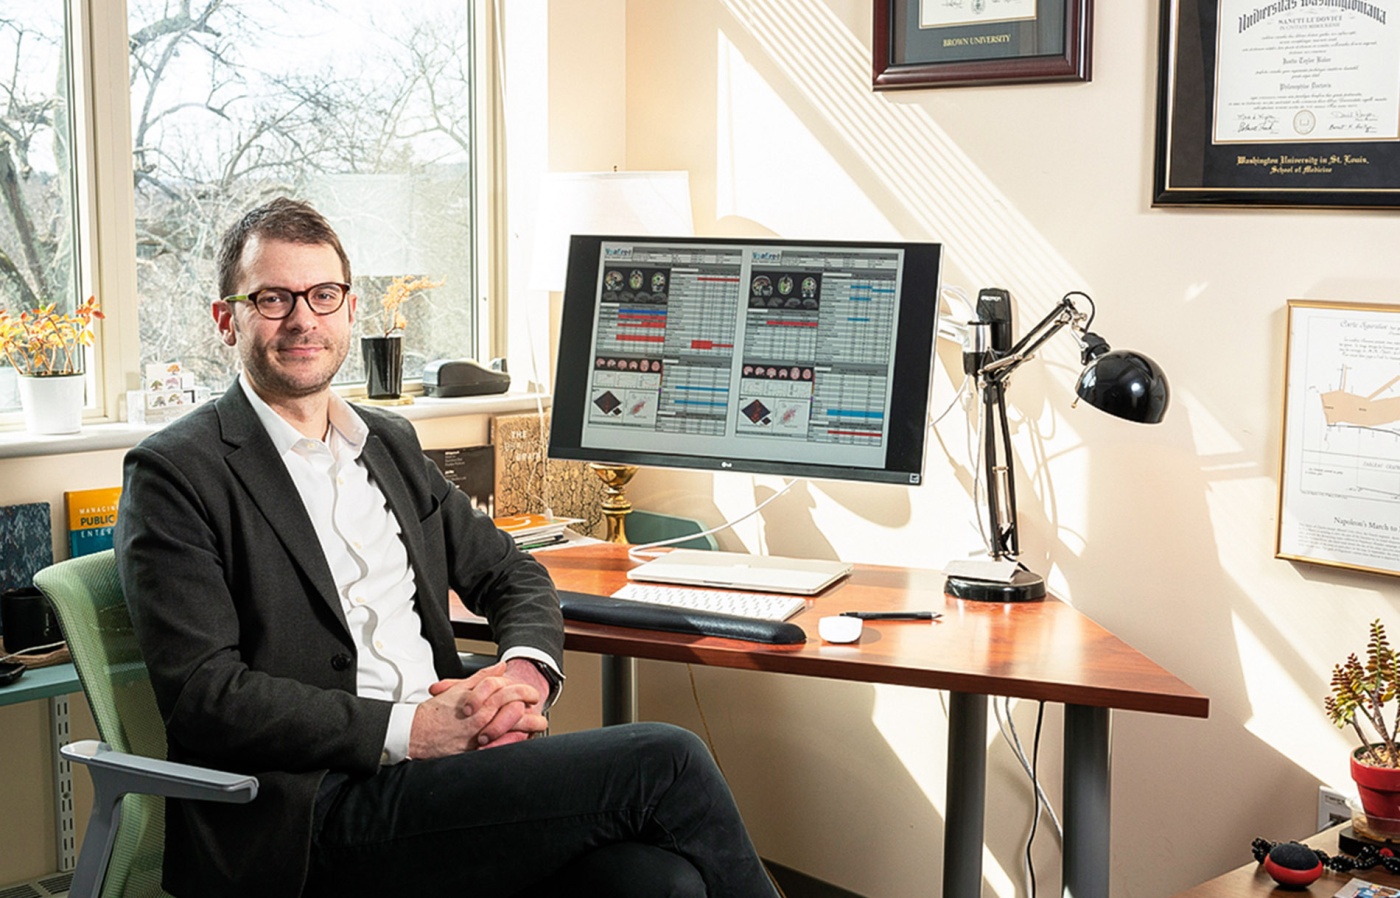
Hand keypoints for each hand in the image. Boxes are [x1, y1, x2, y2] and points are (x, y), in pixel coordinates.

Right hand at [410, 661, 547, 757]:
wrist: (414, 733)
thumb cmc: (434, 713)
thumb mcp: (459, 690)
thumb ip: (482, 677)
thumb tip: (500, 667)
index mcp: (479, 703)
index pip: (510, 693)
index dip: (524, 692)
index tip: (531, 694)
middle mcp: (482, 721)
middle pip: (516, 714)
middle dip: (532, 712)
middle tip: (538, 713)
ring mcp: (479, 739)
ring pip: (512, 733)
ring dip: (528, 729)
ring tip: (537, 726)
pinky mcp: (475, 754)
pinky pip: (500, 750)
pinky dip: (512, 744)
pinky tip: (520, 741)